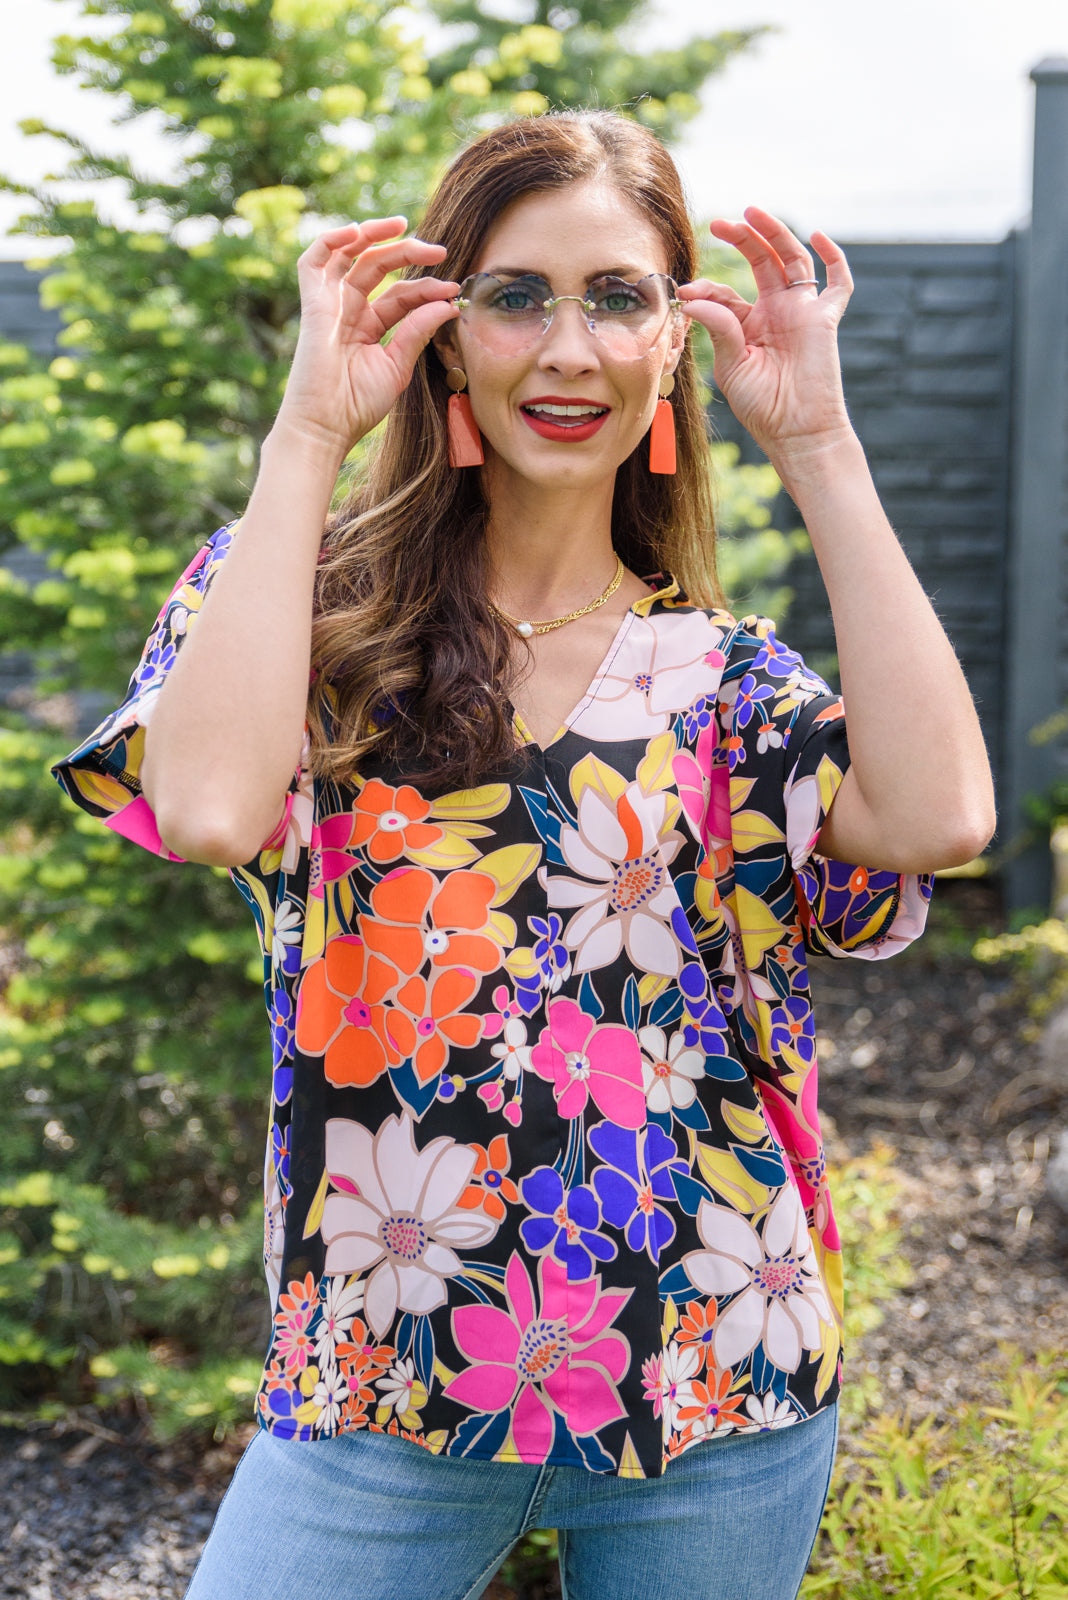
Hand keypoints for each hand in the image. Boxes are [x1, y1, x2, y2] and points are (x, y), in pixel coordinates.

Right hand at [276, 217, 459, 456]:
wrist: (326, 425)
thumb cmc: (358, 405)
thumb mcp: (398, 365)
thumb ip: (418, 331)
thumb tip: (448, 304)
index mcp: (369, 327)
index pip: (400, 295)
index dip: (426, 288)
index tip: (452, 288)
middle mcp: (348, 311)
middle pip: (378, 267)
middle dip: (408, 253)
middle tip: (439, 250)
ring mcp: (329, 306)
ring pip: (349, 255)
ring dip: (373, 234)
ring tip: (402, 226)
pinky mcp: (312, 305)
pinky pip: (313, 261)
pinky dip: (330, 240)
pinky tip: (357, 231)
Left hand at [678, 208, 853, 466]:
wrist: (796, 431)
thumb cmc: (762, 406)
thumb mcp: (732, 365)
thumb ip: (719, 328)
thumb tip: (692, 298)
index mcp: (749, 324)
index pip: (726, 294)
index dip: (707, 290)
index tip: (685, 292)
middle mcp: (776, 312)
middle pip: (761, 262)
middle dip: (742, 239)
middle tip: (719, 224)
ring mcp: (801, 312)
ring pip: (791, 260)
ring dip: (774, 234)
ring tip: (753, 213)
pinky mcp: (824, 319)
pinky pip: (838, 283)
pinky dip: (833, 258)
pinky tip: (818, 237)